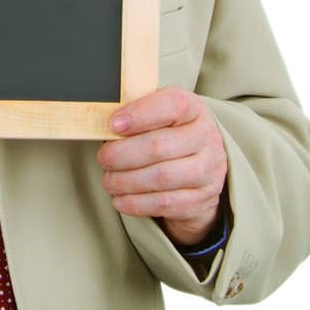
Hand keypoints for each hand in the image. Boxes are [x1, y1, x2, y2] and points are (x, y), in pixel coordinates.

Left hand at [97, 86, 227, 247]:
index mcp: (193, 110)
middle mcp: (206, 139)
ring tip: (109, 181)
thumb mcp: (160, 116)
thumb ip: (137, 113)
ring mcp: (208, 171)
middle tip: (103, 159)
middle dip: (122, 154)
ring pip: (160, 178)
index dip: (139, 114)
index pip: (173, 104)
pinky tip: (120, 200)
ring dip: (126, 181)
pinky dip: (136, 203)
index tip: (112, 124)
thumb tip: (100, 121)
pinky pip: (164, 204)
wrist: (202, 170)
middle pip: (159, 146)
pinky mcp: (201, 200)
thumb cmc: (171, 136)